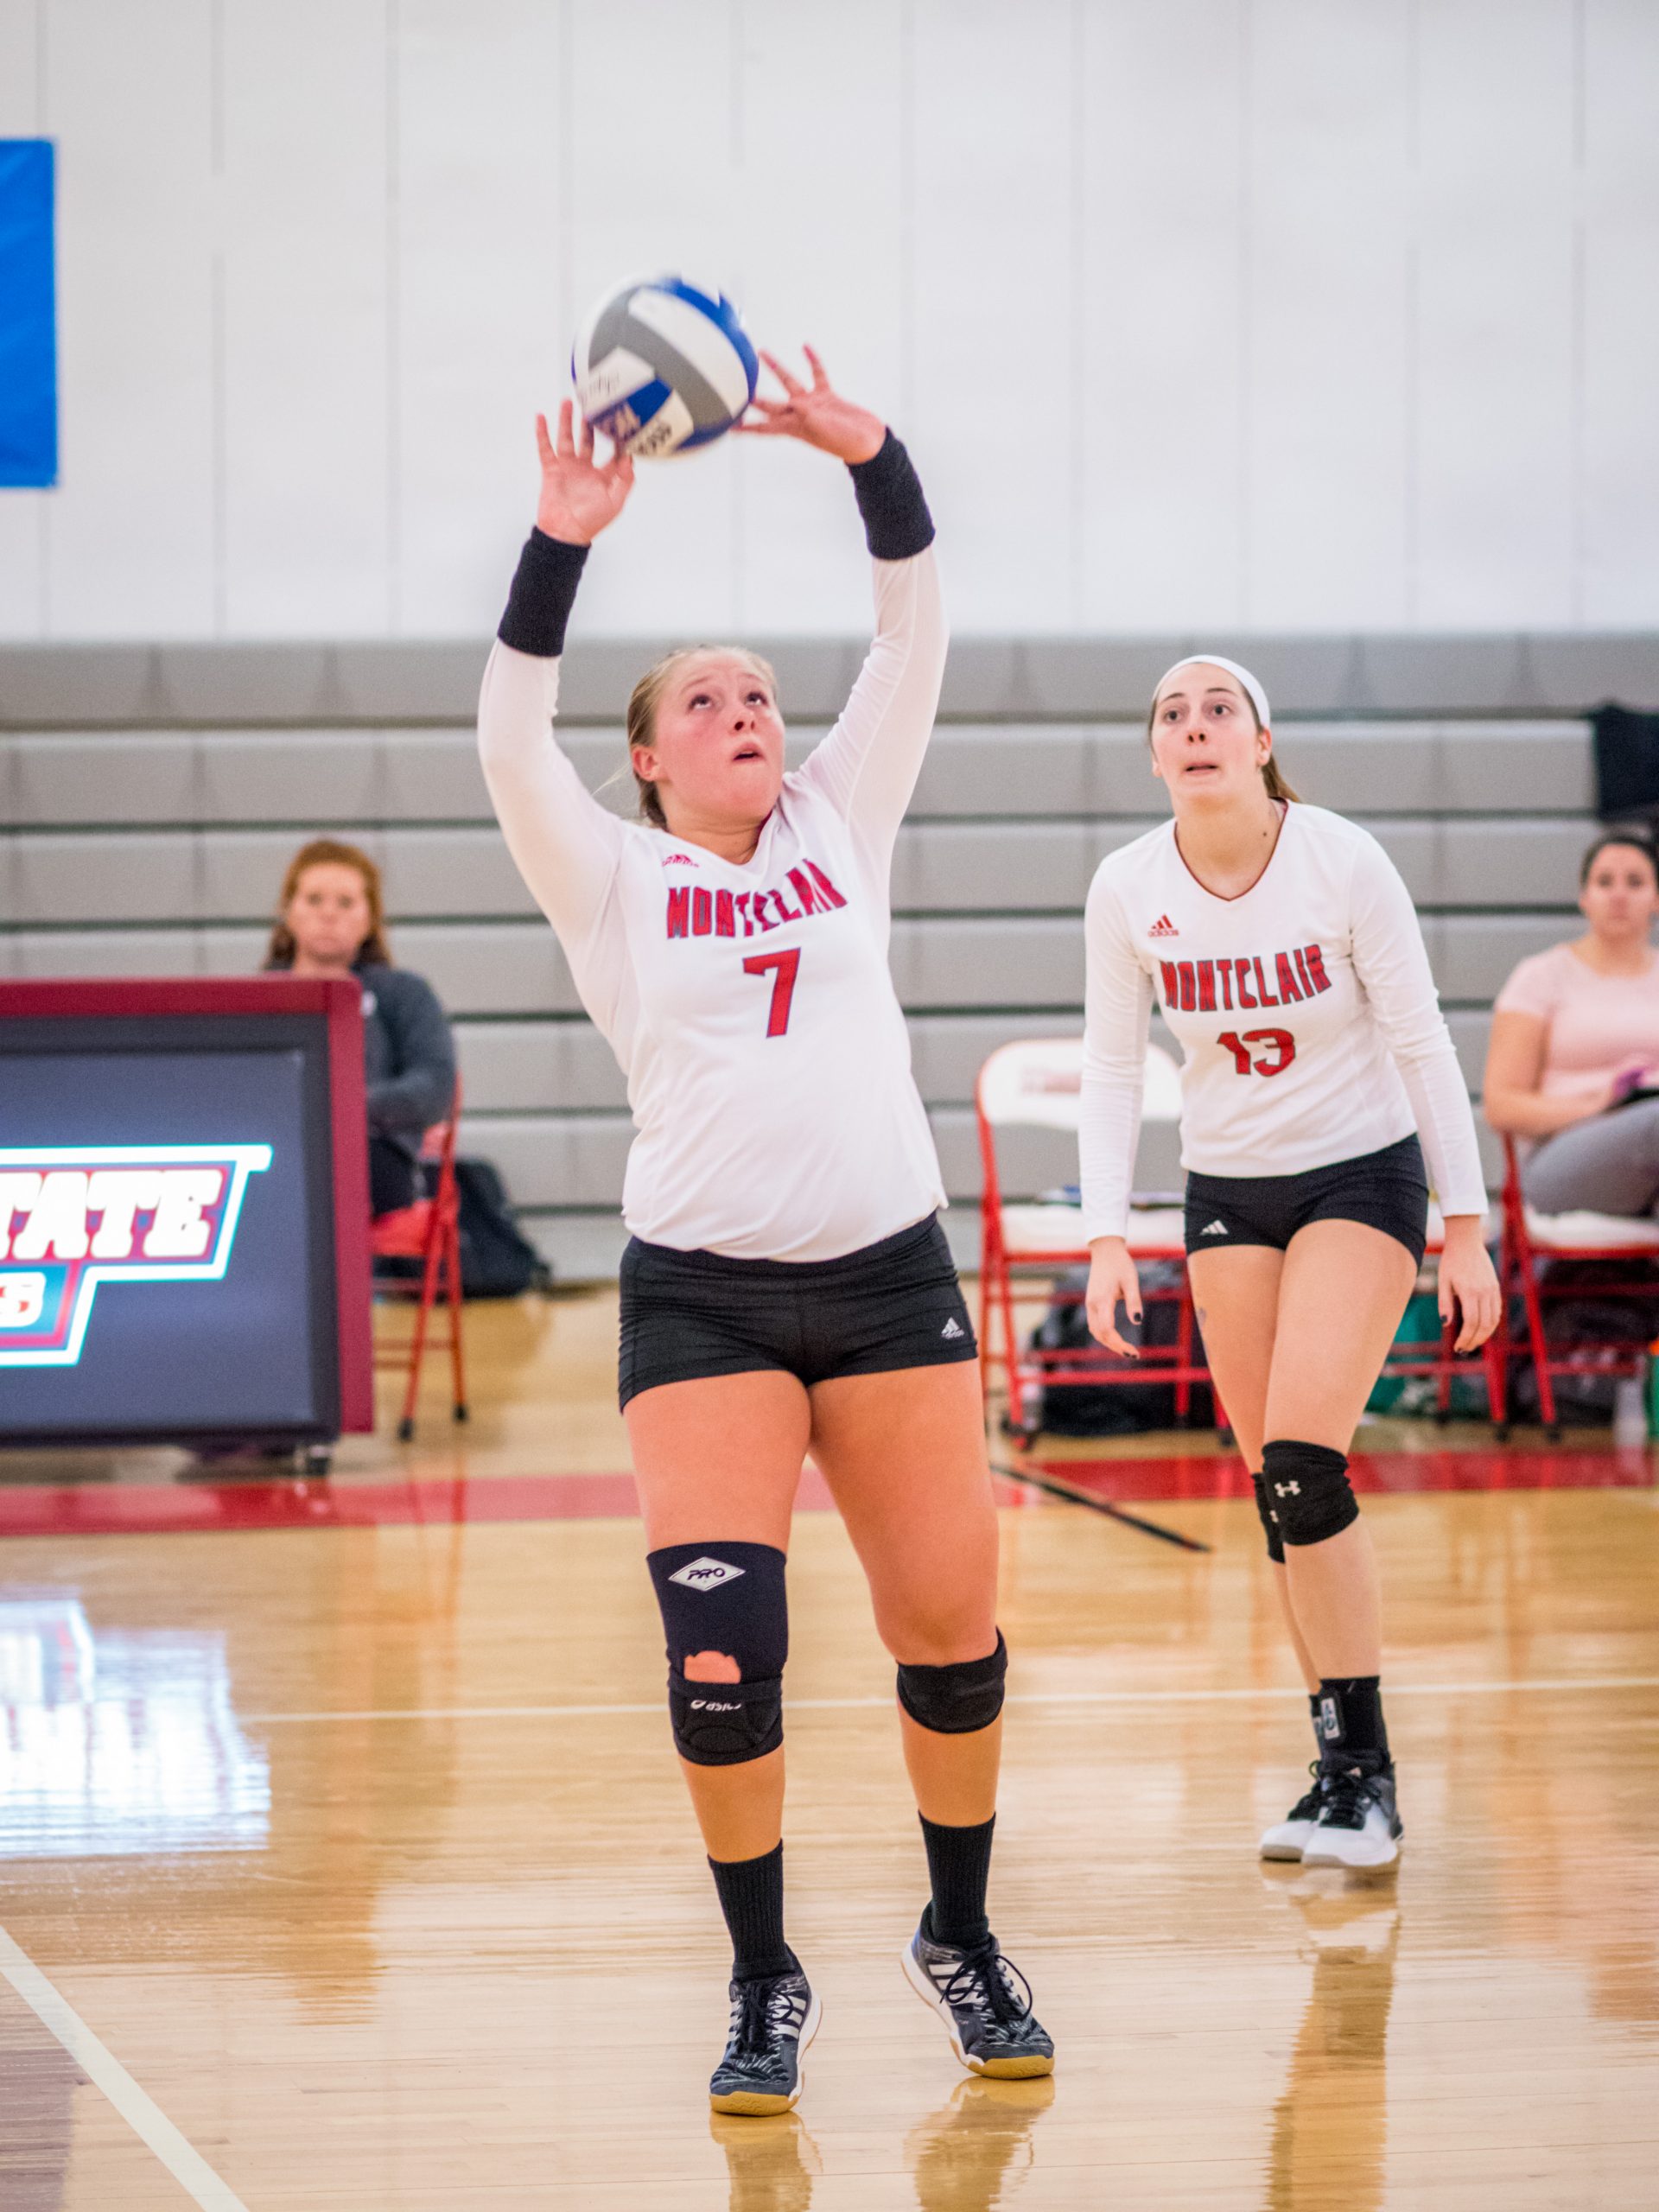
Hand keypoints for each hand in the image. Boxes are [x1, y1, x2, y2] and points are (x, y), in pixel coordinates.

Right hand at [534, 401, 634, 545]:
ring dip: (567, 421)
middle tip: (595, 405)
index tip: (624, 421)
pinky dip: (542, 433)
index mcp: (603, 475)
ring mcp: (567, 467)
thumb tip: (630, 458)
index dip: (619, 438)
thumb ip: (625, 480)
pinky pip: (545, 448)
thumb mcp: (615, 502)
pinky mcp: (551, 469)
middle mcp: (585, 467)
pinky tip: (541, 417)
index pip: (613, 451)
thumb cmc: (591, 521)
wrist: (565, 533)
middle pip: (589, 439)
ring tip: (568, 403)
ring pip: (567, 438)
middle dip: (591, 423)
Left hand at [737, 346, 885, 462]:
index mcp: (795, 427)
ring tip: (762, 353)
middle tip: (737, 388)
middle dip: (754, 398)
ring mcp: (813, 405)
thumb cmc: (847, 442)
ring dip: (776, 368)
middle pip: (770, 404)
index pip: (765, 428)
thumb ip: (808, 417)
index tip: (730, 427)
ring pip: (790, 382)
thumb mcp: (825, 430)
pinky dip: (812, 361)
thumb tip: (794, 405)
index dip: (747, 428)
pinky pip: (817, 375)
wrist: (869, 442)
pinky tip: (805, 347)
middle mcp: (799, 415)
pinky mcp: (828, 397)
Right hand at [1085, 1238, 1142, 1358]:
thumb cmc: (1120, 1264)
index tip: (1134, 1352)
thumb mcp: (1131, 1280)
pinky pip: (1095, 1324)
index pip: (1107, 1329)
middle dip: (1116, 1347)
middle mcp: (1093, 1304)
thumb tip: (1137, 1322)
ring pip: (1095, 1331)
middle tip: (1134, 1354)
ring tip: (1126, 1349)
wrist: (1105, 1251)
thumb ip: (1134, 1301)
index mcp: (1102, 1299)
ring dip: (1109, 1343)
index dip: (1119, 1343)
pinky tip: (1116, 1339)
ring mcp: (1090, 1303)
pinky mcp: (1091, 1302)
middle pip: (1100, 1334)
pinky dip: (1105, 1335)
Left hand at [1438, 1216, 1501, 1353]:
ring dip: (1485, 1335)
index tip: (1458, 1347)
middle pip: (1484, 1324)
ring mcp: (1492, 1290)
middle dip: (1475, 1340)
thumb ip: (1445, 1303)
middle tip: (1465, 1349)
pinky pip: (1497, 1310)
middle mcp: (1484, 1292)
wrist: (1467, 1242)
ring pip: (1494, 1320)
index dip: (1465, 1338)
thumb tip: (1446, 1324)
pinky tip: (1482, 1329)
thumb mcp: (1443, 1281)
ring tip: (1473, 1342)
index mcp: (1470, 1292)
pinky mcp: (1496, 1288)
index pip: (1471, 1322)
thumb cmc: (1451, 1261)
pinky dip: (1492, 1323)